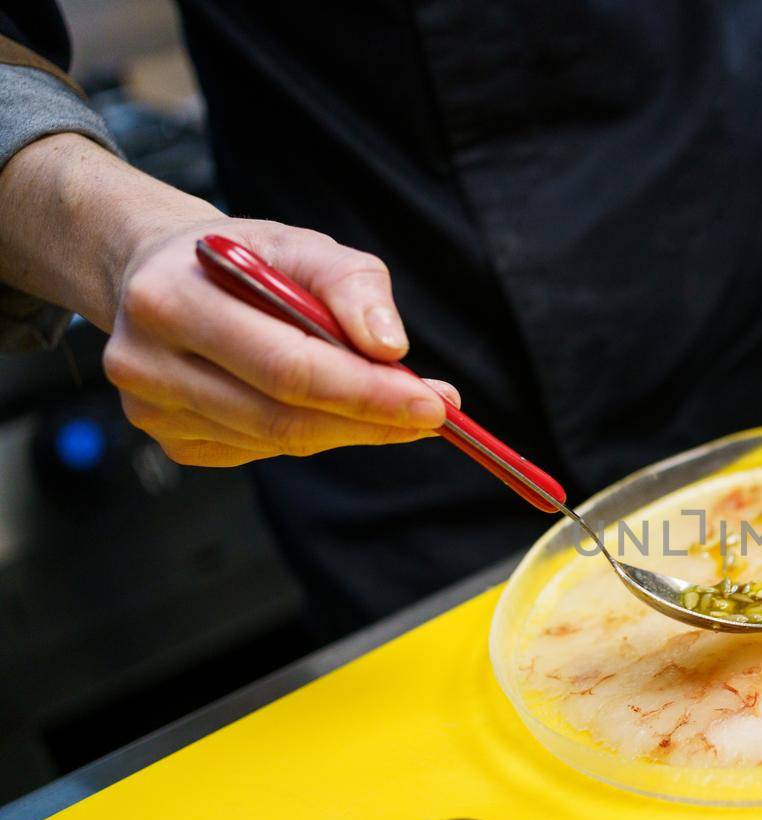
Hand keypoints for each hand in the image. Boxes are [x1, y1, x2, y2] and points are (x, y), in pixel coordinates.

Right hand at [105, 217, 459, 466]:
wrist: (161, 273)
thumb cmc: (242, 259)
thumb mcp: (300, 246)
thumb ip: (351, 284)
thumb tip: (389, 346)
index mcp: (170, 298)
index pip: (288, 366)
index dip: (367, 391)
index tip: (432, 403)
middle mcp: (146, 361)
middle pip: (283, 415)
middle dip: (370, 418)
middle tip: (432, 413)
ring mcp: (152, 410)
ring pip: (278, 440)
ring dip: (348, 428)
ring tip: (391, 404)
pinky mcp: (171, 440)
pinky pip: (261, 451)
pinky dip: (311, 433)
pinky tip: (326, 406)